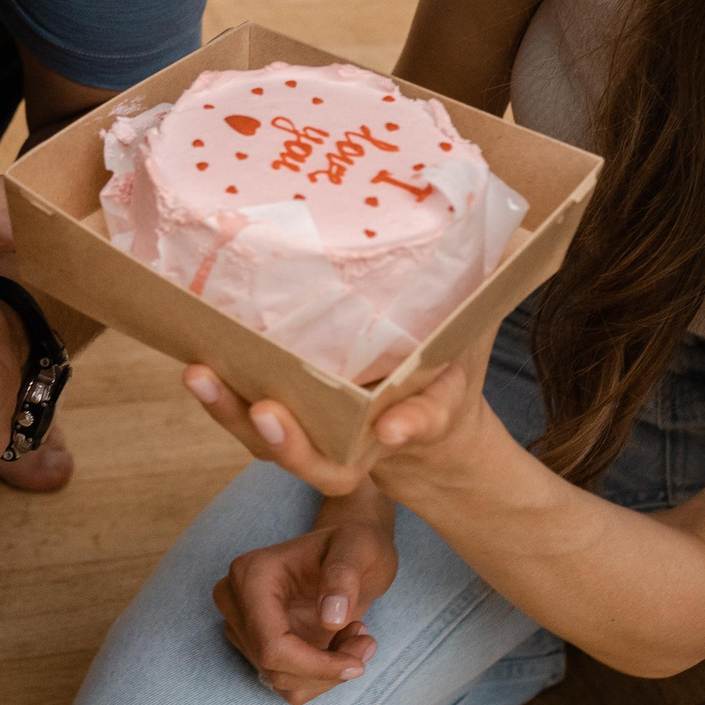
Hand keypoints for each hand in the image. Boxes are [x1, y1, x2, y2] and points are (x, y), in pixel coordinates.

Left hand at [182, 333, 498, 497]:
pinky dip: (219, 388)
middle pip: (307, 457)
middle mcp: (345, 447)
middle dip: (286, 441)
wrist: (420, 429)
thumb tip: (516, 247)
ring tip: (200, 373)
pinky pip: (245, 409)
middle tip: (268, 411)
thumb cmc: (442, 392)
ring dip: (229, 411)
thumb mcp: (460, 369)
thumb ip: (469, 326)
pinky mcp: (279, 414)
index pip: (391, 441)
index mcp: (396, 437)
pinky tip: (189, 351)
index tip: (397, 429)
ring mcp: (308, 436)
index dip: (400, 430)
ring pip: (265, 440)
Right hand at [213, 506, 400, 704]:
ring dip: (326, 672)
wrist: (346, 551)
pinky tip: (339, 645)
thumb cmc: (351, 545)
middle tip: (365, 641)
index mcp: (251, 574)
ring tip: (356, 636)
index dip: (316, 666)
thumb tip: (330, 617)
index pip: (271, 645)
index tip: (358, 663)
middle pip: (273, 666)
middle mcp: (236, 601)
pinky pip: (285, 683)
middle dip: (326, 668)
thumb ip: (343, 578)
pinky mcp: (255, 645)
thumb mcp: (358, 549)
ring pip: (280, 680)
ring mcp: (242, 626)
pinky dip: (319, 675)